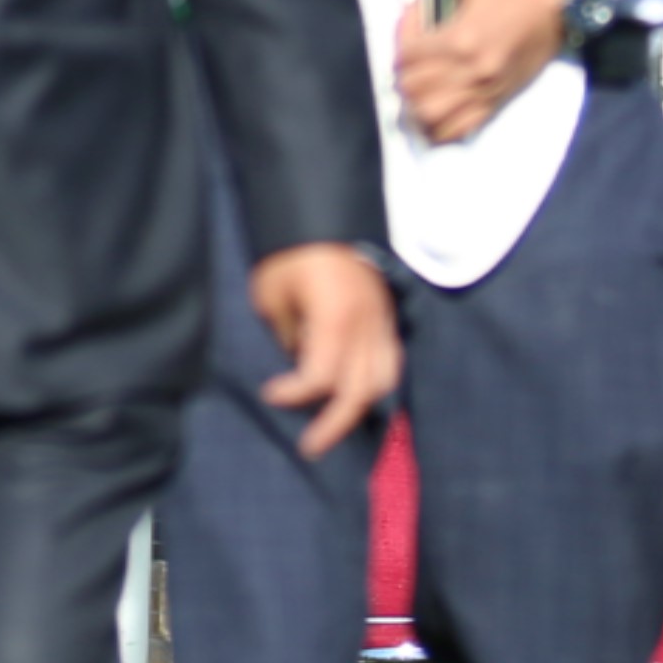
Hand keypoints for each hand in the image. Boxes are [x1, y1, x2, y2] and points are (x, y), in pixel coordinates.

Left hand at [250, 245, 399, 458]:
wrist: (322, 215)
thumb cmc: (289, 255)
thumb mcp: (272, 296)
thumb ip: (290, 337)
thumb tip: (301, 363)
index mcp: (338, 319)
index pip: (323, 378)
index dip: (296, 394)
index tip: (271, 393)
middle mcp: (368, 325)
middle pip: (361, 391)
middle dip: (335, 424)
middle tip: (310, 446)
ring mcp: (384, 321)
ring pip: (385, 381)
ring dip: (360, 408)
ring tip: (333, 424)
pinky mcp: (388, 318)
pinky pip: (391, 362)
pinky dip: (376, 385)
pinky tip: (355, 397)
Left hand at [392, 0, 569, 144]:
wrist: (554, 0)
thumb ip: (426, 6)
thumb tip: (404, 25)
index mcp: (458, 39)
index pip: (406, 58)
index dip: (398, 51)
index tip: (404, 46)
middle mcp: (471, 69)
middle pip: (413, 90)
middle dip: (403, 80)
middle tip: (407, 72)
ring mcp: (486, 88)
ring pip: (431, 115)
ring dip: (417, 107)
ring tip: (417, 96)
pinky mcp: (499, 99)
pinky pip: (462, 128)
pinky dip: (442, 128)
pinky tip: (435, 117)